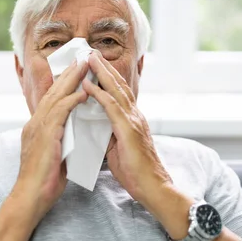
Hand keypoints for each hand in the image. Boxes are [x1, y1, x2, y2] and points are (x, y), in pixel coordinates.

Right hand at [12, 60, 88, 223]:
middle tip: (82, 58)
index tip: (77, 72)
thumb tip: (74, 137)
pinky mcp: (45, 136)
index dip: (64, 84)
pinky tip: (84, 93)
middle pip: (54, 92)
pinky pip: (60, 112)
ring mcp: (38, 128)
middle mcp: (35, 123)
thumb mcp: (54, 157)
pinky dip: (72, 100)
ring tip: (86, 66)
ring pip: (56, 97)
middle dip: (69, 74)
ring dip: (72, 80)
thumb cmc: (43, 183)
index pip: (52, 100)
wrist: (30, 198)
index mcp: (37, 128)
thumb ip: (62, 142)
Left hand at [82, 53, 169, 205]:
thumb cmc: (137, 173)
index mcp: (133, 119)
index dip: (108, 77)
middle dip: (104, 67)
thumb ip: (109, 135)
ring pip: (116, 90)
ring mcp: (133, 120)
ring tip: (88, 59)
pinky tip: (88, 84)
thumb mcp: (118, 150)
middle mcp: (135, 115)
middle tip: (91, 52)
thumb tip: (96, 128)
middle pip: (118, 85)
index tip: (96, 64)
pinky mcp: (129, 130)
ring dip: (101, 72)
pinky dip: (99, 93)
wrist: (153, 188)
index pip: (119, 93)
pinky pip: (111, 107)